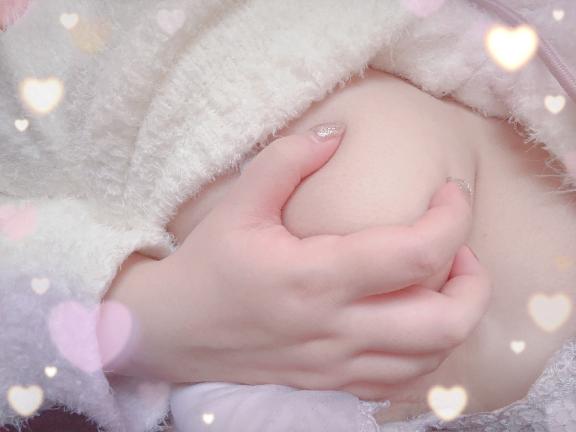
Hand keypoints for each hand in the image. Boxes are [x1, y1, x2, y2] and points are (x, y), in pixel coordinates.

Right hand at [102, 123, 490, 400]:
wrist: (171, 332)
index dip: (453, 218)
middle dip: (473, 282)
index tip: (450, 193)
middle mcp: (334, 329)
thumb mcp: (238, 204)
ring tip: (440, 282)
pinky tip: (411, 321)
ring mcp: (335, 364)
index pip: (416, 254)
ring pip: (430, 359)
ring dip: (454, 317)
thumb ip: (287, 160)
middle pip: (445, 322)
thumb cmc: (205, 267)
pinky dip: (424, 352)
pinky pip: (398, 382)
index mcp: (314, 278)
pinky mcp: (329, 382)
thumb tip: (337, 136)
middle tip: (459, 249)